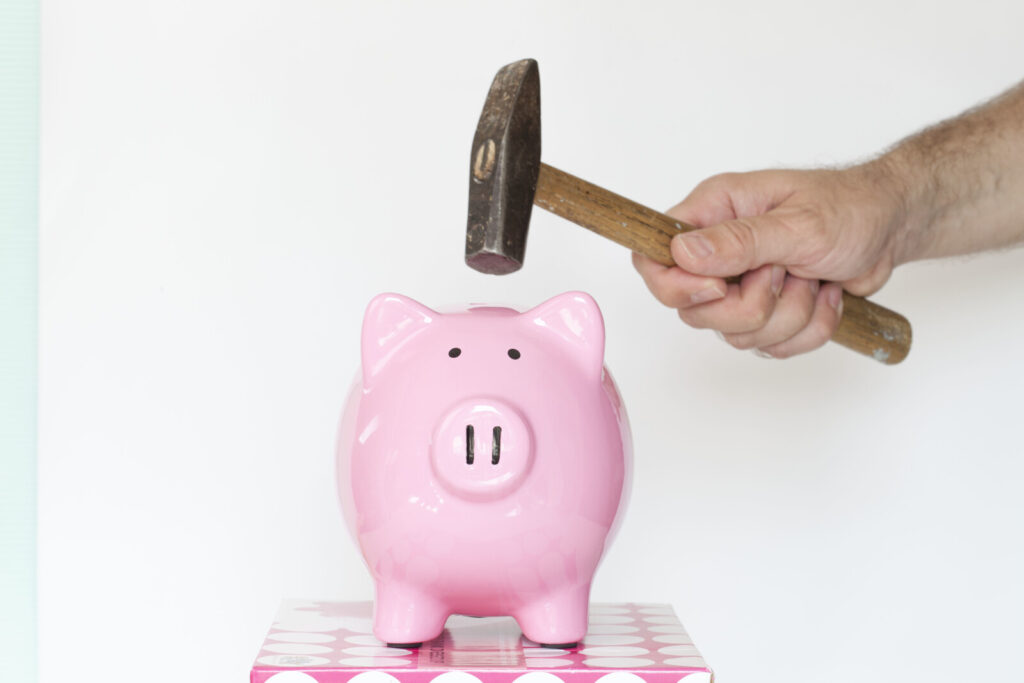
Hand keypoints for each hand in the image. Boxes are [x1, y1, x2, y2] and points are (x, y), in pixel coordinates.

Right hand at [633, 162, 910, 357]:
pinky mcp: (765, 313)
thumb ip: (739, 240)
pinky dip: (807, 330)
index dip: (676, 287)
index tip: (720, 288)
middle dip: (751, 307)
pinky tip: (824, 296)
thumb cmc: (850, 208)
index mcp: (712, 214)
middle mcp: (717, 252)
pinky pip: (769, 347)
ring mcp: (739, 287)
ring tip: (813, 280)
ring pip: (736, 335)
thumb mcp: (799, 222)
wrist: (892, 228)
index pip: (653, 259)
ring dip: (789, 315)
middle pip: (694, 311)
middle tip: (785, 274)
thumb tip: (683, 252)